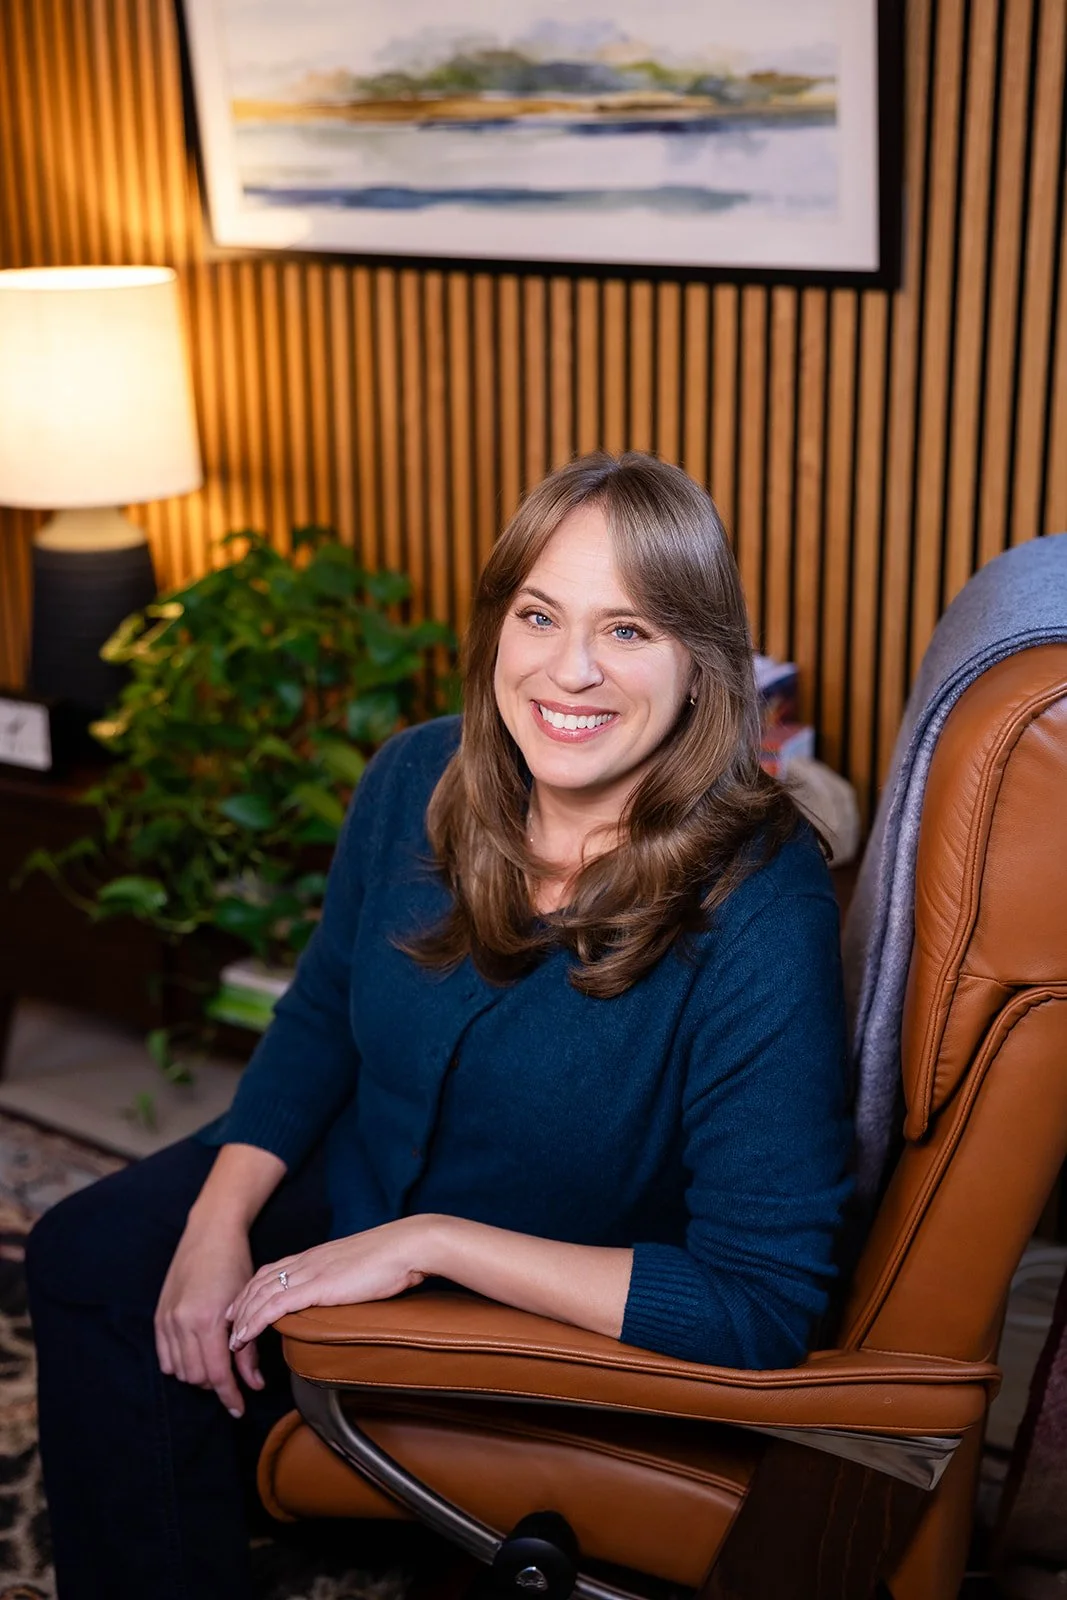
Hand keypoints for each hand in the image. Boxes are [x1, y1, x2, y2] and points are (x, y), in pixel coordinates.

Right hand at [155, 1215, 264, 1417]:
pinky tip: (197, 1355)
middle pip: (197, 1377)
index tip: (239, 1409)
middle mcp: (182, 1323)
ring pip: (180, 1371)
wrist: (210, 1233)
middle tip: (234, 1380)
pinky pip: (165, 1357)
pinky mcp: (158, 1317)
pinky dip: (181, 1364)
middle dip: (217, 1385)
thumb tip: (255, 1385)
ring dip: (199, 1375)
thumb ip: (249, 1349)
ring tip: (217, 1364)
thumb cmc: (235, 1265)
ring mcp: (167, 1320)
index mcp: (208, 1320)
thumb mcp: (248, 1305)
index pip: (217, 1374)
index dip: (229, 1395)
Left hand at [227, 1215, 435, 1352]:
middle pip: (259, 1283)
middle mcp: (307, 1261)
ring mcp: (310, 1272)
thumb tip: (345, 1291)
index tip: (240, 1308)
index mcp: (317, 1256)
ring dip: (241, 1319)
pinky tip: (244, 1336)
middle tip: (227, 1328)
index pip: (272, 1271)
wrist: (407, 1246)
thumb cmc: (394, 1258)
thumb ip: (345, 1278)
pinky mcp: (317, 1286)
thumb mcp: (360, 1267)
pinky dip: (254, 1322)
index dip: (252, 1290)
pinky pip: (274, 1305)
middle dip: (240, 1306)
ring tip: (231, 1341)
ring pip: (261, 1295)